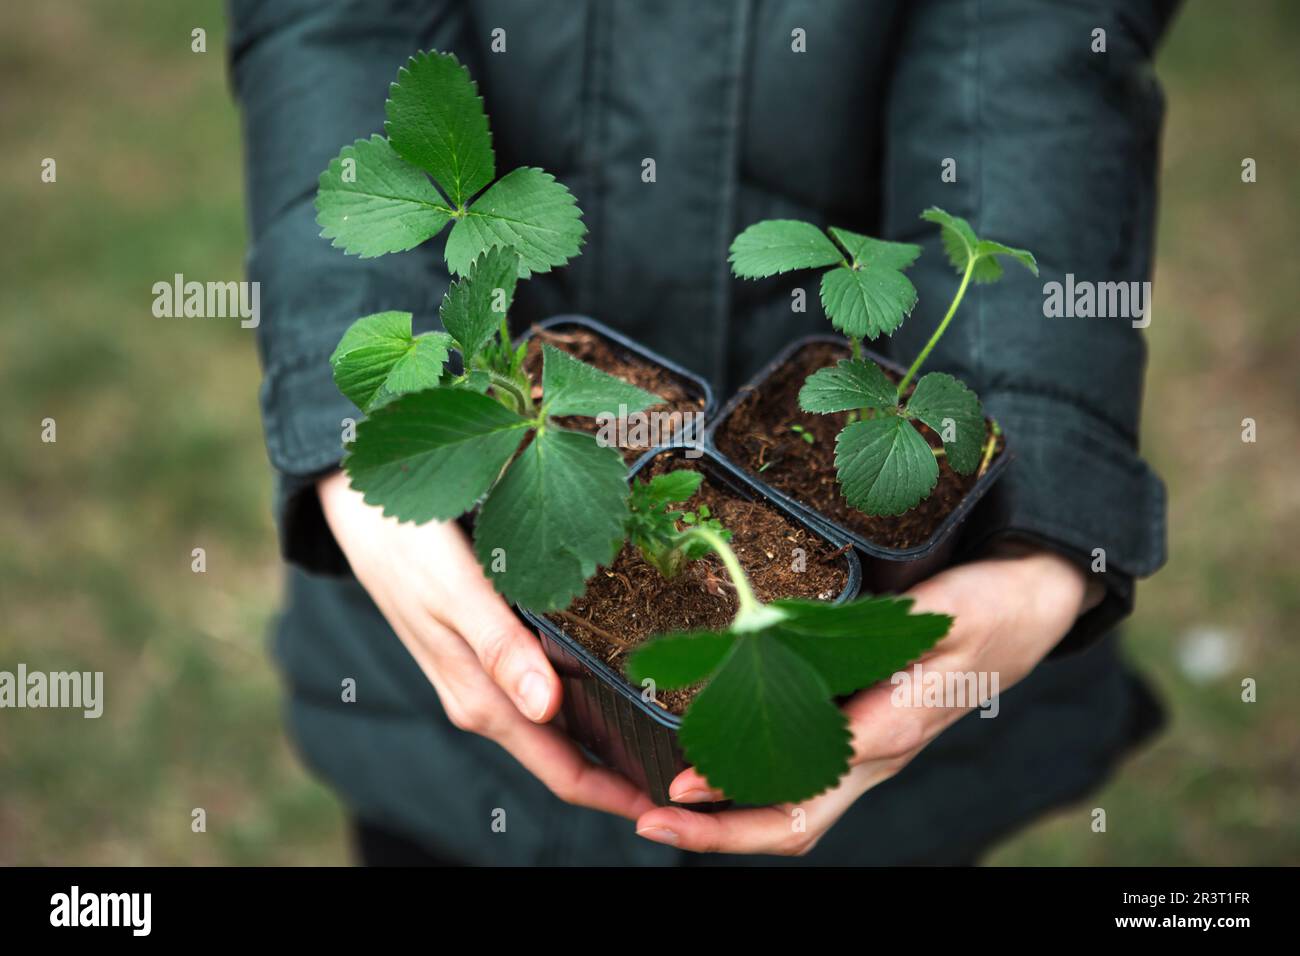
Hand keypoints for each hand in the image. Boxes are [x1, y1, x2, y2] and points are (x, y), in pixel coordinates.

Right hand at [317, 471, 654, 819]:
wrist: (360, 509)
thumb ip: (500, 649)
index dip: (616, 794)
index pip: (562, 771)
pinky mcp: (486, 651)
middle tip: (692, 769)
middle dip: (624, 771)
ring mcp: (484, 678)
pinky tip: (618, 680)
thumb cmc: (408, 544)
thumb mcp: (455, 590)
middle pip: (566, 755)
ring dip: (608, 738)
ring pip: (558, 725)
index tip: (672, 803)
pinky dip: (584, 697)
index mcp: (481, 699)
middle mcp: (485, 699)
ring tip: (670, 731)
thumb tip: (546, 710)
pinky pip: (543, 690)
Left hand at [633, 546, 1093, 854]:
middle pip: (794, 821)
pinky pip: (802, 784)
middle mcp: (875, 757)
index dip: (741, 789)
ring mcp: (869, 756)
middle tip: (650, 820)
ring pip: (794, 812)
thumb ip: (884, 640)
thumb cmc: (986, 611)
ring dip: (728, 820)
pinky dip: (750, 788)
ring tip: (659, 805)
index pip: (806, 779)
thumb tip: (796, 654)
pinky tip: (710, 771)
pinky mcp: (862, 740)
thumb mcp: (944, 615)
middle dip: (720, 834)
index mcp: (892, 730)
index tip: (682, 784)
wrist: (1026, 613)